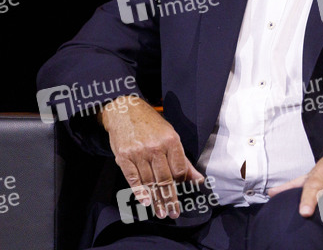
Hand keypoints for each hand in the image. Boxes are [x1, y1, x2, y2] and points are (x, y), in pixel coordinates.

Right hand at [100, 96, 203, 218]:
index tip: (184, 193)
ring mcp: (138, 153)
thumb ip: (183, 159)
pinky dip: (139, 192)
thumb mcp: (171, 135)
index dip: (182, 183)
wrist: (125, 111)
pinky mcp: (123, 157)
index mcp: (170, 140)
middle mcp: (155, 147)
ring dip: (156, 200)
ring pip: (149, 182)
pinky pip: (133, 178)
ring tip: (161, 212)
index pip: (179, 169)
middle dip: (170, 198)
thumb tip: (198, 179)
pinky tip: (146, 202)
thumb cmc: (151, 125)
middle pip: (165, 179)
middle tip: (174, 213)